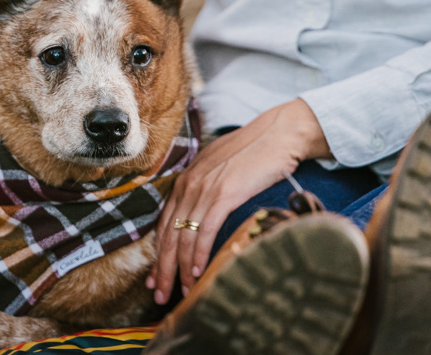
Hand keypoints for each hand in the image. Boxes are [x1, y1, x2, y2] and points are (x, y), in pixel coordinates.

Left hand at [147, 98, 330, 303]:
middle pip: (168, 236)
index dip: (158, 255)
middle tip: (160, 295)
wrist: (276, 134)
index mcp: (185, 181)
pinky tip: (198, 272)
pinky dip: (200, 254)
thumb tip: (203, 217)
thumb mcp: (219, 172)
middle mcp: (188, 186)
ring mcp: (204, 190)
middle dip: (162, 269)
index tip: (154, 278)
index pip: (164, 225)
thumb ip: (206, 191)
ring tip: (181, 293)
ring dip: (181, 269)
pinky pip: (205, 230)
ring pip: (184, 237)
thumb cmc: (252, 154)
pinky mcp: (224, 194)